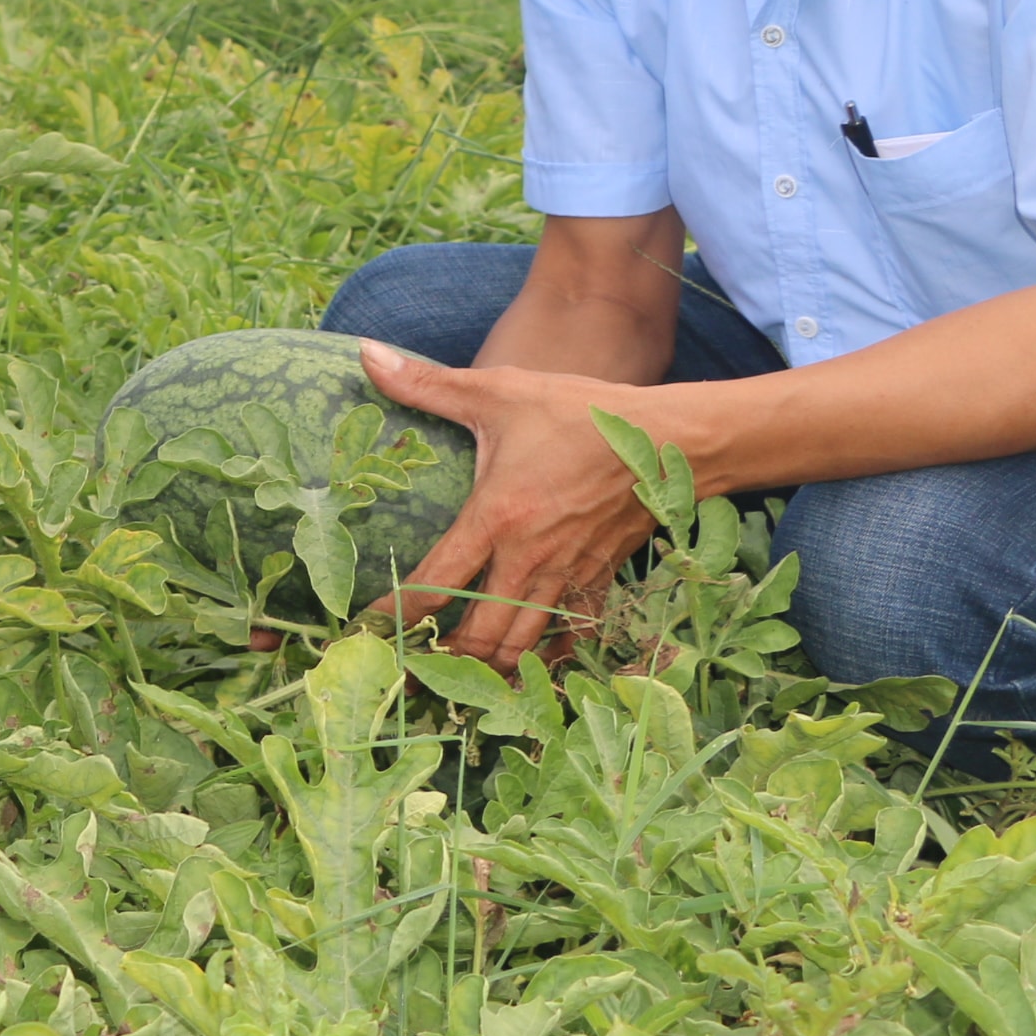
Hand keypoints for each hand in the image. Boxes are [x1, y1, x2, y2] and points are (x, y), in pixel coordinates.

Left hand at [360, 342, 662, 668]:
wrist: (670, 440)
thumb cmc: (581, 414)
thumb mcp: (499, 391)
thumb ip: (426, 383)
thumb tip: (365, 355)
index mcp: (497, 517)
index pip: (436, 582)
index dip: (397, 614)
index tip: (367, 630)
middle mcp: (530, 558)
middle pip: (478, 633)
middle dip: (440, 660)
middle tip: (405, 673)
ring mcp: (567, 575)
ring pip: (521, 644)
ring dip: (486, 667)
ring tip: (452, 680)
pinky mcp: (598, 580)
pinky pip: (567, 636)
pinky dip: (542, 658)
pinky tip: (521, 668)